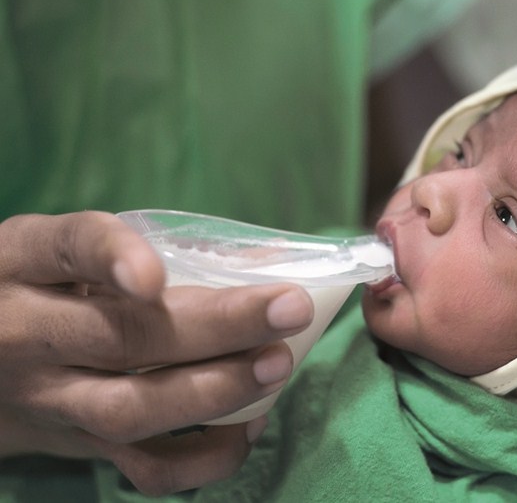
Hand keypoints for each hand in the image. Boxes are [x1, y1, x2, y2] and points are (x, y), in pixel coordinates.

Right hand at [0, 212, 313, 494]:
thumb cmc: (46, 287)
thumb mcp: (68, 250)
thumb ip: (137, 249)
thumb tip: (268, 259)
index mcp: (25, 264)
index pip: (66, 249)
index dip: (110, 258)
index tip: (155, 275)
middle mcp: (29, 335)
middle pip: (121, 339)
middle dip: (217, 326)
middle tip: (290, 308)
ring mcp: (51, 401)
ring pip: (130, 408)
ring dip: (217, 390)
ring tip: (278, 364)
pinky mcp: (79, 446)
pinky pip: (143, 468)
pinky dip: (206, 456)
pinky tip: (252, 423)